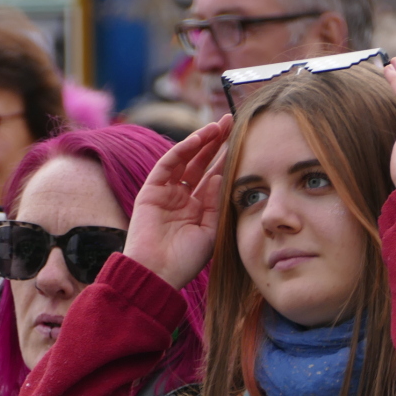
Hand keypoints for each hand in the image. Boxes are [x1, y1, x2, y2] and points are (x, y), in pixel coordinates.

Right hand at [125, 115, 232, 288]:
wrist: (157, 274)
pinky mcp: (152, 190)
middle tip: (232, 121)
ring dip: (202, 141)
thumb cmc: (184, 261)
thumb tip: (220, 176)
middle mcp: (183, 198)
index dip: (227, 158)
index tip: (244, 140)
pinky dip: (183, 149)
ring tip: (219, 125)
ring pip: (186, 159)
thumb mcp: (210, 232)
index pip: (215, 177)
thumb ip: (216, 203)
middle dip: (217, 143)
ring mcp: (167, 192)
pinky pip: (168, 164)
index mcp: (198, 209)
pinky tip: (199, 138)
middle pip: (201, 163)